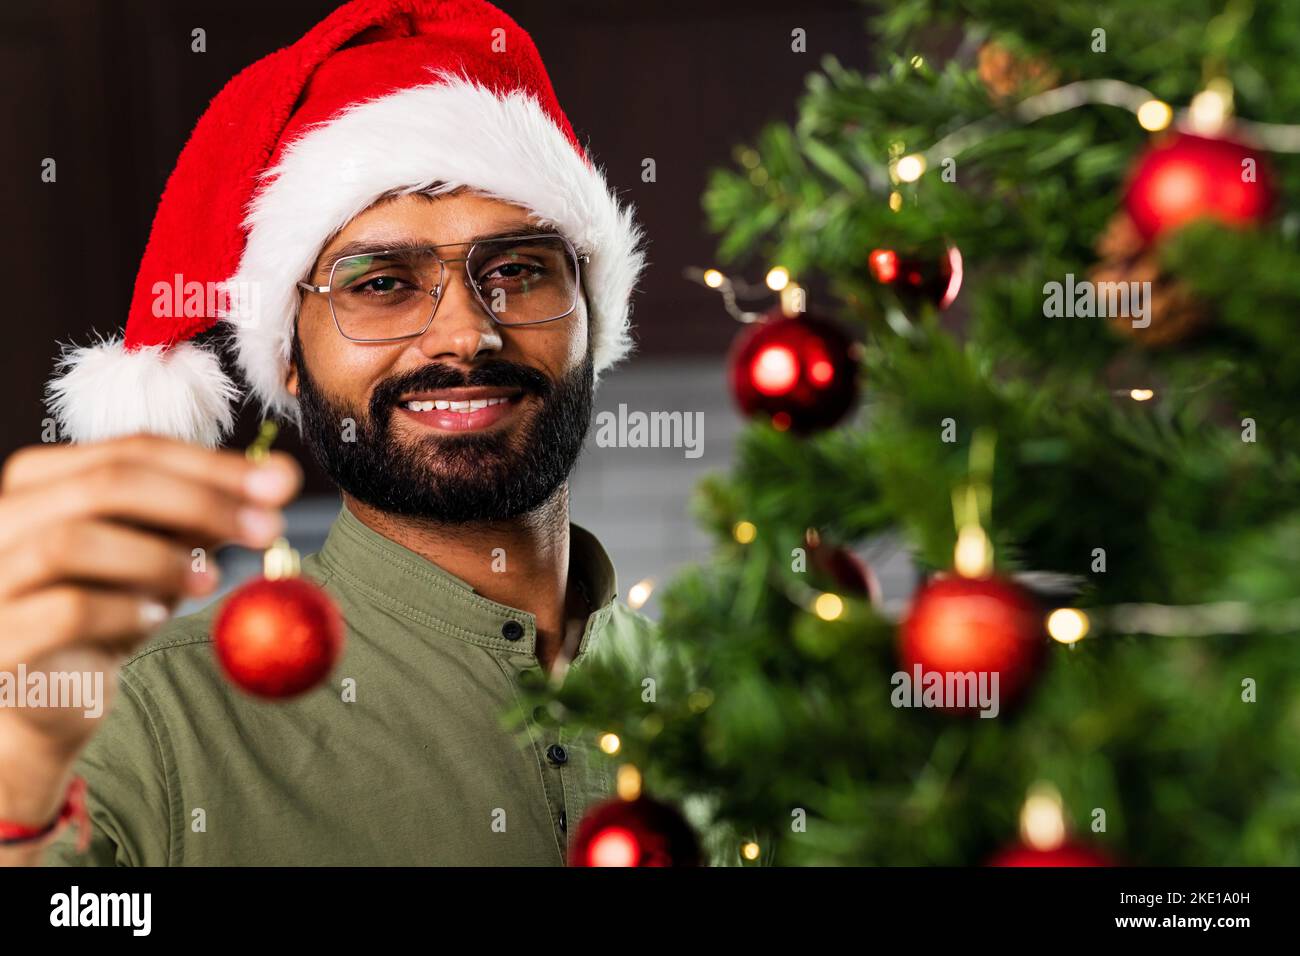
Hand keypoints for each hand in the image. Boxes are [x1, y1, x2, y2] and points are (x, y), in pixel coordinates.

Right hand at [0, 434, 300, 825]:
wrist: (48, 696)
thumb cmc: (106, 610)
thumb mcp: (161, 553)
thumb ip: (207, 515)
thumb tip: (280, 477)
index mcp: (42, 481)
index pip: (130, 449)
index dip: (211, 464)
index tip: (281, 483)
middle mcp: (2, 516)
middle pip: (104, 485)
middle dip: (199, 501)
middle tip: (266, 527)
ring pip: (71, 542)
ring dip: (158, 556)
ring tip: (210, 580)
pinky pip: (63, 611)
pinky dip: (122, 609)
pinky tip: (154, 617)